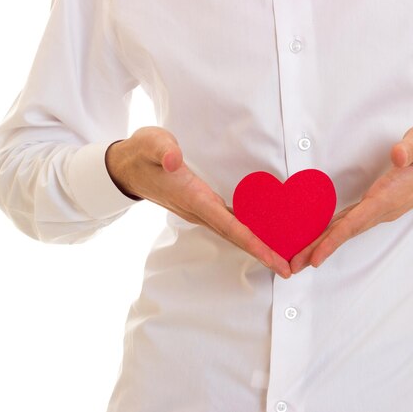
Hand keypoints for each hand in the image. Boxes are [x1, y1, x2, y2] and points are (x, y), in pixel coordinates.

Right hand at [105, 126, 291, 277]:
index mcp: (193, 198)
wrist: (125, 168)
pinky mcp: (201, 206)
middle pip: (236, 238)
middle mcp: (198, 211)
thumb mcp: (151, 142)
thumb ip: (163, 150)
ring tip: (281, 259)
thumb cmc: (142, 154)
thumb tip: (174, 160)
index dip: (253, 243)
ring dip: (257, 247)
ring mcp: (199, 211)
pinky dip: (246, 234)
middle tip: (287, 270)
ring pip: (233, 234)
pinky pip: (228, 224)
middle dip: (262, 254)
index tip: (272, 258)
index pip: (229, 225)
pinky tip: (261, 234)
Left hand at [290, 123, 412, 272]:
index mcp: (390, 196)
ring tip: (303, 258)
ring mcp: (384, 209)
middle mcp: (385, 208)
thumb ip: (411, 148)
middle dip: (319, 249)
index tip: (315, 259)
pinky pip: (354, 221)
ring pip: (349, 229)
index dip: (333, 241)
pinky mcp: (383, 204)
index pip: (355, 222)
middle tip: (294, 265)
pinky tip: (324, 234)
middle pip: (346, 232)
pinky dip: (336, 231)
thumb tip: (397, 155)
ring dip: (325, 244)